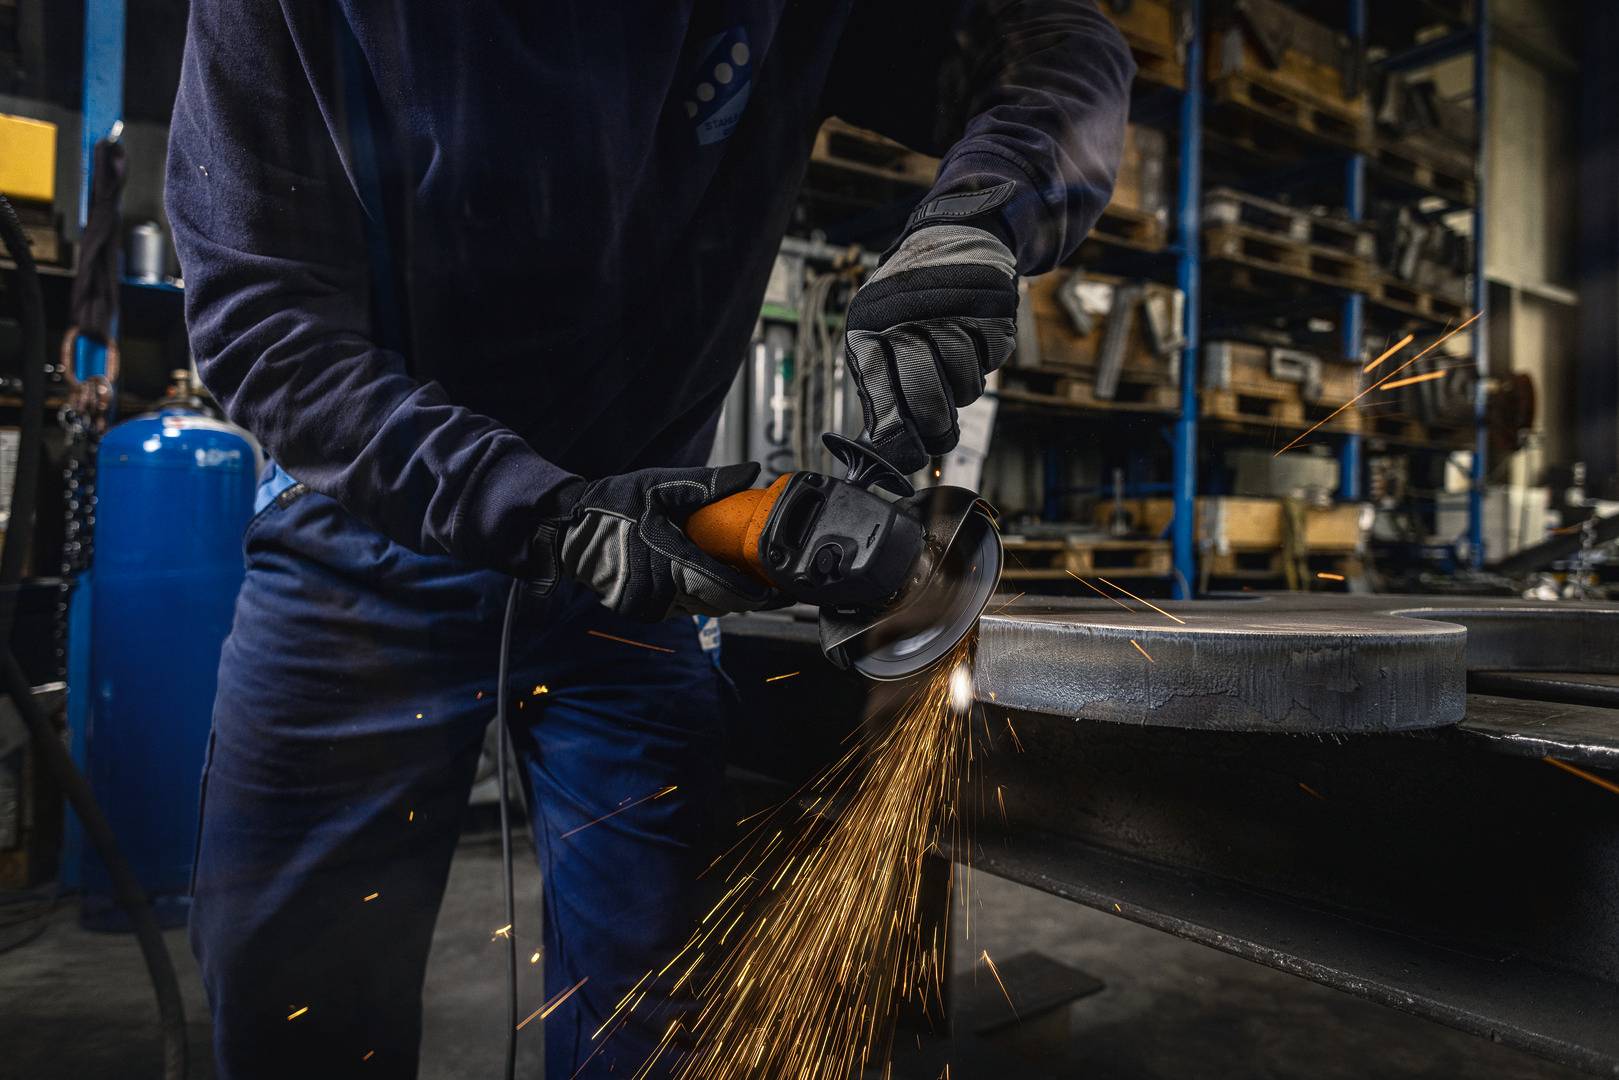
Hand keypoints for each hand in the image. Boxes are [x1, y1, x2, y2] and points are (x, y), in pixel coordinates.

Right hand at [556, 462, 781, 620]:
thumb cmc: (613, 504)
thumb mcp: (660, 484)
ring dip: (716, 596)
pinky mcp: (637, 611)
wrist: (565, 529)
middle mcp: (660, 592)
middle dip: (740, 594)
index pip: (727, 589)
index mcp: (670, 561)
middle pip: (718, 605)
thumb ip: (708, 483)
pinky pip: (678, 610)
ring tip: (730, 574)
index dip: (756, 592)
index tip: (775, 588)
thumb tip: (750, 471)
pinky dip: (692, 597)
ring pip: (699, 610)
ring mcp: (647, 606)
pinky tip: (696, 576)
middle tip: (758, 578)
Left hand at [843, 221, 1017, 473]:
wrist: (952, 238)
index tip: (910, 458)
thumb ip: (882, 388)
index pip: (883, 401)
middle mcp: (905, 319)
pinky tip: (973, 337)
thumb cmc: (910, 301)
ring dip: (963, 387)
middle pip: (925, 400)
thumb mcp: (879, 336)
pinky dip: (986, 359)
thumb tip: (890, 449)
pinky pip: (992, 359)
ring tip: (953, 366)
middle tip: (941, 433)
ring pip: (965, 385)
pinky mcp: (990, 306)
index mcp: (868, 331)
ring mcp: (950, 312)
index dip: (899, 440)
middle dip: (936, 427)